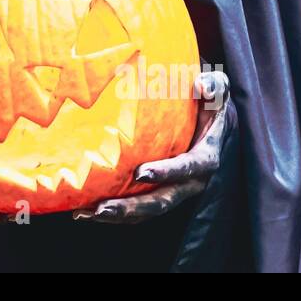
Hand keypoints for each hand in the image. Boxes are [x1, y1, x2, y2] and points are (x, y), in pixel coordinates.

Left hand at [73, 69, 232, 223]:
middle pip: (162, 201)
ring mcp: (173, 190)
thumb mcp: (217, 89)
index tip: (141, 172)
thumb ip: (214, 86)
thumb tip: (202, 86)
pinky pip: (136, 210)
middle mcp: (190, 182)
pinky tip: (84, 212)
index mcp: (205, 157)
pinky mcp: (157, 193)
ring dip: (117, 215)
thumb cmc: (208, 102)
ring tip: (85, 214)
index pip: (189, 168)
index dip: (167, 172)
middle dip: (132, 207)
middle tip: (102, 207)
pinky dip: (112, 213)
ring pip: (146, 211)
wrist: (209, 122)